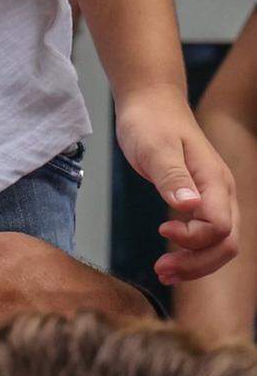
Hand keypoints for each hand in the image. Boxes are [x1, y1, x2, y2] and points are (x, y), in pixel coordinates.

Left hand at [116, 87, 238, 284]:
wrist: (151, 104)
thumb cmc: (150, 123)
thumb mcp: (154, 148)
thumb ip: (171, 177)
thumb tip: (190, 206)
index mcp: (214, 180)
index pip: (219, 227)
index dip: (193, 239)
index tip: (162, 228)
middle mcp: (222, 192)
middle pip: (227, 243)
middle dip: (197, 263)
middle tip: (161, 271)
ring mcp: (215, 197)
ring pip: (220, 243)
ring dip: (196, 263)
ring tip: (164, 272)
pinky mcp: (203, 200)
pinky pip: (208, 235)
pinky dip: (193, 251)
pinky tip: (171, 256)